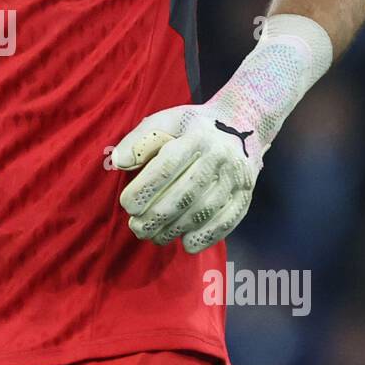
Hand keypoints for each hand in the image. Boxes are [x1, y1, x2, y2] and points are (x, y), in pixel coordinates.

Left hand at [112, 104, 263, 252]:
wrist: (242, 122)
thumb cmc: (191, 126)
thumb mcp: (165, 121)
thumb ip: (139, 140)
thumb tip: (119, 162)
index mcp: (196, 136)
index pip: (168, 166)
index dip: (146, 189)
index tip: (127, 205)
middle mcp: (220, 156)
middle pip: (186, 193)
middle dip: (158, 216)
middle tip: (137, 228)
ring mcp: (236, 176)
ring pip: (205, 210)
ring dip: (177, 229)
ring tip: (155, 237)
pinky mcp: (245, 193)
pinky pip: (228, 220)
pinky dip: (207, 236)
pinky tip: (187, 244)